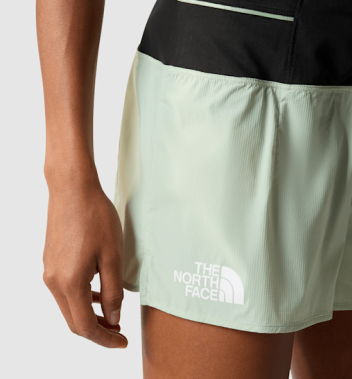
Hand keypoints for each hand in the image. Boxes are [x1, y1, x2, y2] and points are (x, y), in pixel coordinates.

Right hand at [43, 181, 127, 347]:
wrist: (73, 188)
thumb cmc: (95, 218)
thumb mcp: (112, 256)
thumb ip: (113, 292)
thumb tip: (112, 319)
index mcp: (69, 283)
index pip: (85, 326)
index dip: (105, 339)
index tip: (123, 342)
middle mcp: (53, 281)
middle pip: (73, 320)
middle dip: (97, 330)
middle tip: (119, 331)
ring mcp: (49, 270)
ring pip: (69, 305)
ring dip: (89, 314)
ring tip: (112, 314)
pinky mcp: (51, 260)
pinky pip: (65, 289)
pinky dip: (82, 298)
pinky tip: (98, 291)